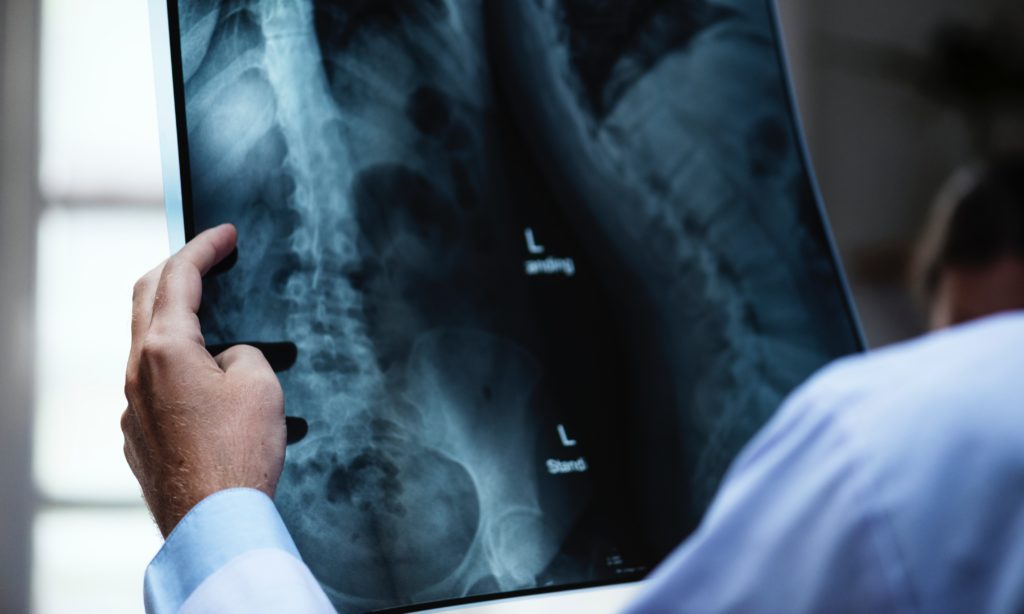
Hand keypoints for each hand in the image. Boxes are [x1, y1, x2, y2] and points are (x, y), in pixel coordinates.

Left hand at [121, 224, 285, 537]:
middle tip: (208, 257)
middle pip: (148, 298)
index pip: (180, 277)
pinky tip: (209, 383)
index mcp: (165, 348)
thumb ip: (242, 352)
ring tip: (216, 321)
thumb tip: (226, 358)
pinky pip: (155, 384)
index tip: (225, 232)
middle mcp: (138, 371)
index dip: (205, 247)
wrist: (214, 519)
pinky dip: (178, 364)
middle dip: (177, 268)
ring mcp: (133, 406)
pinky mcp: (140, 436)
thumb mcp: (260, 384)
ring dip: (177, 319)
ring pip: (148, 343)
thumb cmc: (240, 451)